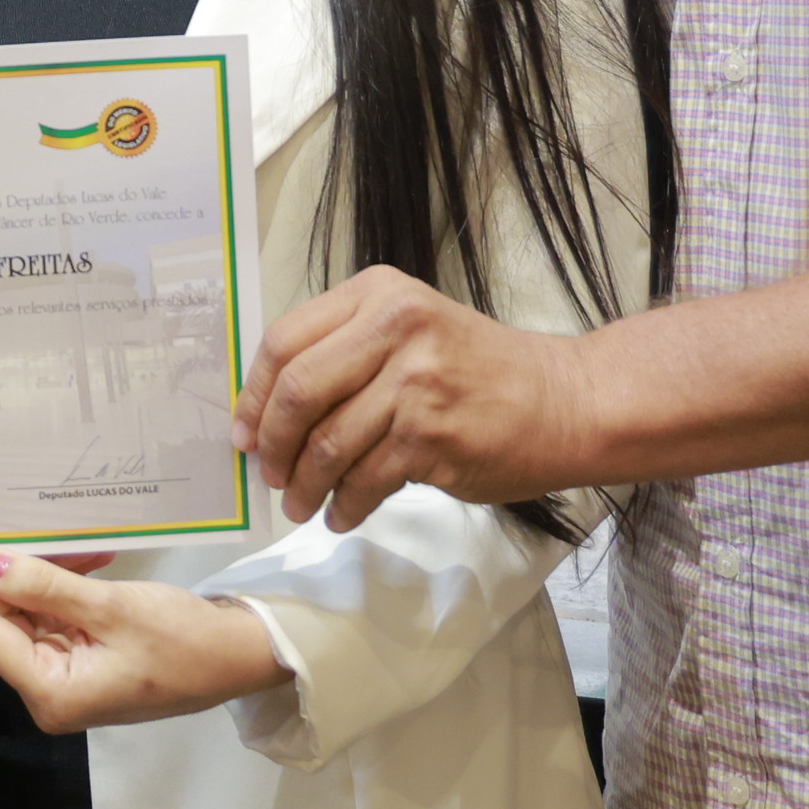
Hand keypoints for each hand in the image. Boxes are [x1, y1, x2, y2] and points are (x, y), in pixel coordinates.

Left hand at [0, 552, 286, 732]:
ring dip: (55, 576)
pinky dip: (72, 587)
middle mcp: (52, 690)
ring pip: (36, 611)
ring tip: (91, 554)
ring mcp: (70, 676)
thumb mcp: (111, 609)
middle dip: (25, 573)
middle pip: (10, 618)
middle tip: (44, 533)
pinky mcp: (89, 660)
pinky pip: (61, 615)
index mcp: (51, 693)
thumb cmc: (183, 642)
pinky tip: (95, 563)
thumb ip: (43, 587)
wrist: (242, 658)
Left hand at [236, 266, 583, 531]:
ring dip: (306, 486)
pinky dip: (345, 505)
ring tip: (302, 505)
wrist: (564, 401)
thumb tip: (269, 415)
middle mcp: (394, 326)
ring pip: (328, 443)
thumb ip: (346, 353)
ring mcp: (415, 381)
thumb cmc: (479, 371)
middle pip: (298, 391)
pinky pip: (365, 479)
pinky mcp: (433, 435)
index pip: (285, 342)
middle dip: (273, 445)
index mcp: (377, 294)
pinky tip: (343, 514)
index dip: (254, 397)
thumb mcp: (411, 330)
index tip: (244, 436)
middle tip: (271, 476)